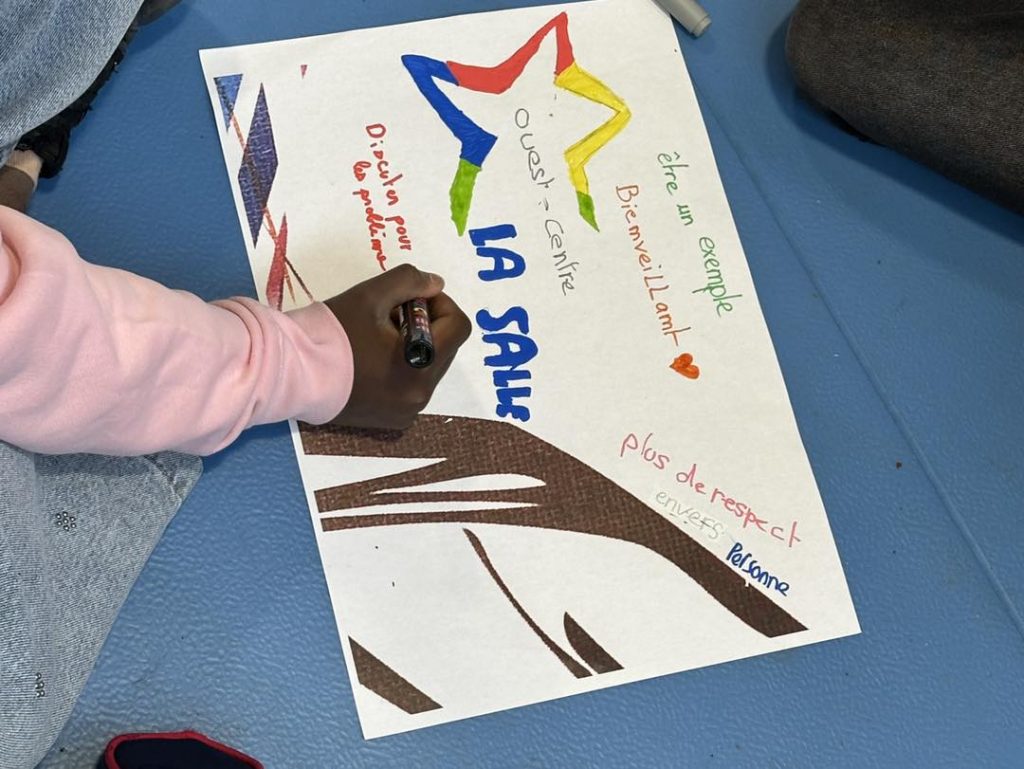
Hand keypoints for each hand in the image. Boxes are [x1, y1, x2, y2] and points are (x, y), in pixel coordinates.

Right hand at [325, 264, 471, 429]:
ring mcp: (406, 411)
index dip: (441, 304)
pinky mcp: (391, 420)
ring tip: (376, 336)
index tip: (411, 297)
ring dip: (414, 345)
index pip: (458, 326)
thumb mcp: (371, 295)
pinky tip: (371, 359)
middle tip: (389, 313)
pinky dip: (402, 368)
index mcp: (421, 366)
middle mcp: (420, 395)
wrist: (290, 374)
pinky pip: (412, 386)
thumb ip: (410, 281)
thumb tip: (435, 284)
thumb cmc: (332, 333)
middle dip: (425, 323)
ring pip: (429, 366)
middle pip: (445, 347)